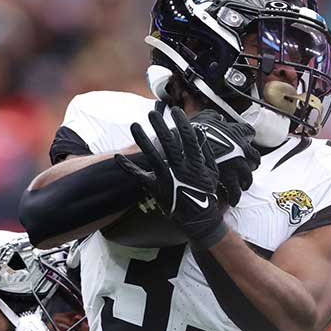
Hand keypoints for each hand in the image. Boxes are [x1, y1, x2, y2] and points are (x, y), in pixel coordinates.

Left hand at [114, 106, 228, 250]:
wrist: (198, 219)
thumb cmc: (206, 192)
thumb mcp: (212, 172)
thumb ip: (206, 152)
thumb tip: (199, 132)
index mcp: (195, 163)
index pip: (187, 137)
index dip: (181, 123)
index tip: (175, 111)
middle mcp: (179, 168)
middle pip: (167, 142)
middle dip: (159, 126)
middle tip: (152, 113)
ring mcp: (166, 178)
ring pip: (151, 155)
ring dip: (142, 139)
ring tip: (134, 125)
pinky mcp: (155, 188)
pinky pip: (138, 176)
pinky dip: (127, 167)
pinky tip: (117, 157)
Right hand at [190, 108, 259, 206]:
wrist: (190, 145)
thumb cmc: (196, 129)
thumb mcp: (205, 117)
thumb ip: (213, 117)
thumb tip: (216, 118)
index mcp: (236, 132)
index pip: (249, 132)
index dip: (246, 136)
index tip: (244, 140)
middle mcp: (242, 148)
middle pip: (255, 157)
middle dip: (252, 163)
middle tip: (248, 167)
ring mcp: (237, 164)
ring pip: (248, 176)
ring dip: (246, 181)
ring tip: (242, 186)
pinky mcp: (230, 179)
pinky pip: (235, 191)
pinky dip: (234, 196)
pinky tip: (232, 200)